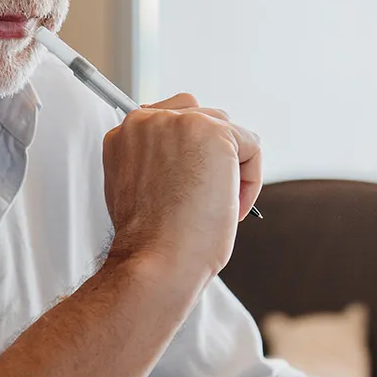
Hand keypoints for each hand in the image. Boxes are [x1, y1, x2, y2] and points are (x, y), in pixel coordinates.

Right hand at [101, 93, 261, 278]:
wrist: (156, 259)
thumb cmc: (150, 240)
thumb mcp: (137, 188)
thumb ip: (155, 161)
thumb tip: (190, 158)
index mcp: (125, 134)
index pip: (170, 123)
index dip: (187, 157)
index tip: (188, 189)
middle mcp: (147, 120)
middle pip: (201, 117)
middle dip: (212, 157)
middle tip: (207, 199)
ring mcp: (180, 122)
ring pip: (227, 130)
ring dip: (231, 168)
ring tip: (217, 206)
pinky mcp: (213, 132)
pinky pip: (251, 145)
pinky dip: (251, 179)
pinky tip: (231, 206)